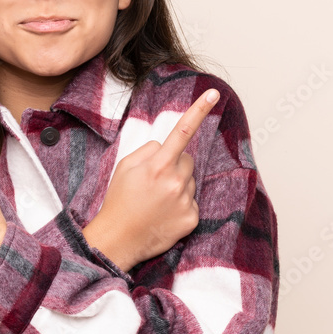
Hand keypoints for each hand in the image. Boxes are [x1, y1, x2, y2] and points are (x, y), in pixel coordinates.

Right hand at [82, 89, 219, 271]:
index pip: (182, 131)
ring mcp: (186, 201)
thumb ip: (148, 151)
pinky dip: (181, 206)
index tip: (213, 94)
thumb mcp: (124, 167)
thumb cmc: (119, 201)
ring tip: (156, 201)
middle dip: (175, 165)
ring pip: (190, 181)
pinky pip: (192, 202)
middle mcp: (176, 181)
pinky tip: (164, 215)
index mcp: (158, 165)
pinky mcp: (192, 219)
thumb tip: (166, 147)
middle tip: (154, 182)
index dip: (199, 110)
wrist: (119, 239)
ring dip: (178, 186)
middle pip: (187, 160)